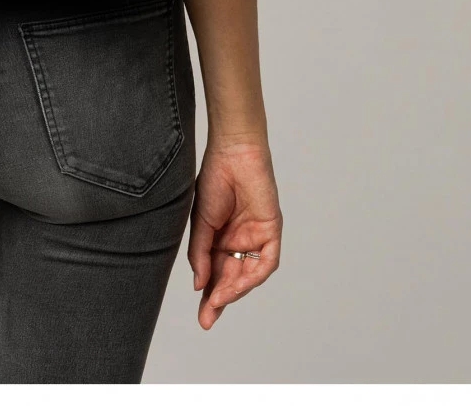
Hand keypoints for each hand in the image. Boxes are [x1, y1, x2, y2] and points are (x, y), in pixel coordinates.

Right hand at [188, 139, 281, 328]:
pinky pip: (266, 262)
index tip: (203, 317)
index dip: (209, 295)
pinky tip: (237, 284)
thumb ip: (200, 253)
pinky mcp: (271, 231)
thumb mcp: (200, 222)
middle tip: (208, 317)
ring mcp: (256, 237)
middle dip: (220, 299)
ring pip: (248, 274)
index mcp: (220, 239)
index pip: (215, 273)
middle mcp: (239, 242)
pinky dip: (253, 276)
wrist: (233, 153)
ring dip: (234, 290)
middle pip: (232, 278)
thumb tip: (199, 285)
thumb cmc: (214, 180)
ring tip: (218, 299)